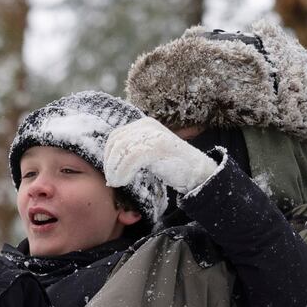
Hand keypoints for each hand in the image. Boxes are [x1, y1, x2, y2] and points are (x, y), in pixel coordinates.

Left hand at [103, 116, 218, 193]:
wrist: (198, 171)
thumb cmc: (173, 165)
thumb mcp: (151, 151)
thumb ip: (134, 149)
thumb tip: (111, 159)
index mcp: (144, 124)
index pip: (116, 136)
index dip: (109, 155)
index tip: (111, 172)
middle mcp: (147, 125)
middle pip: (116, 142)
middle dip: (110, 163)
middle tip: (112, 180)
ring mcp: (153, 134)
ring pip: (121, 149)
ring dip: (115, 169)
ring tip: (116, 182)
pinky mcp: (157, 146)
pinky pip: (131, 158)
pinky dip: (123, 171)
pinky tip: (123, 182)